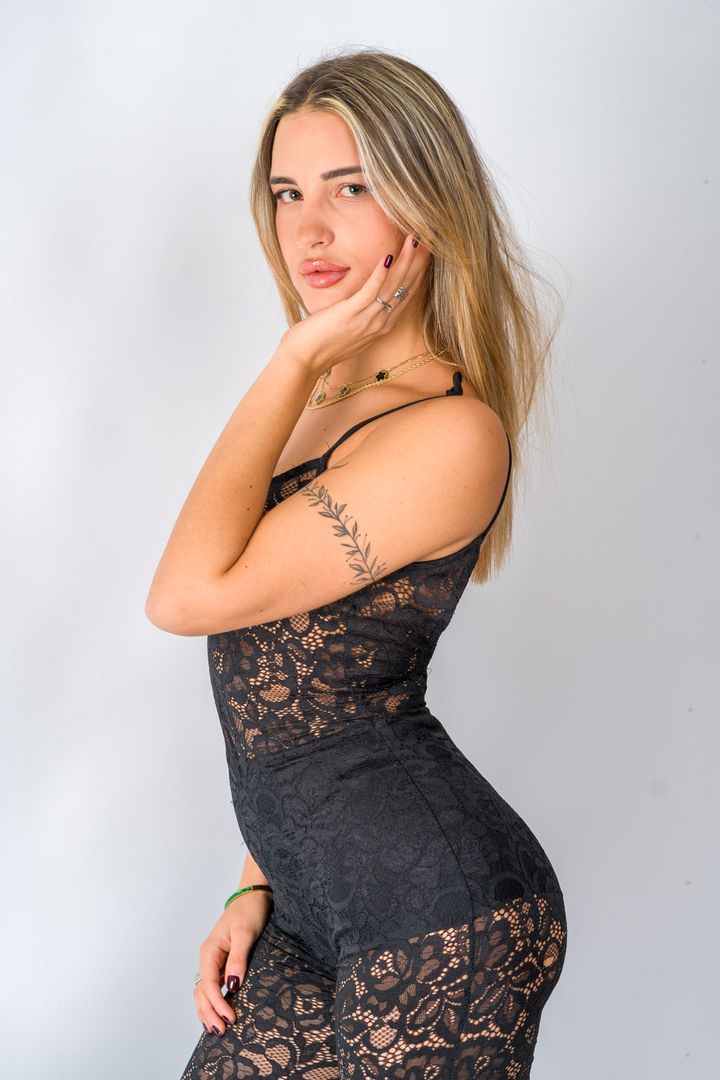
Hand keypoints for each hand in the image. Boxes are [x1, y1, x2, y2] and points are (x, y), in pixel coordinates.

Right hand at [194, 890, 272, 1035]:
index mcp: (210, 950)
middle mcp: (208, 957)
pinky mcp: (222, 961)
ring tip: (215, 1029)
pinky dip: (212, 1000)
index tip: (229, 1018)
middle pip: (202, 991)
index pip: (209, 984)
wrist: (253, 897)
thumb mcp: (245, 933)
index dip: (217, 1003)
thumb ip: (238, 959)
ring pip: (204, 991)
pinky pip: (212, 985)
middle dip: (209, 1012)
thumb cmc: (249, 911)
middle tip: (221, 1031)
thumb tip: (232, 986)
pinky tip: (216, 1012)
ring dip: (208, 1009)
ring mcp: (213, 960)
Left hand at [281, 231, 432, 376]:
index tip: (425, 252)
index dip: (418, 272)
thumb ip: (361, 315)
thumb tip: (361, 300)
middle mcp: (379, 323)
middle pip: (405, 288)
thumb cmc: (321, 345)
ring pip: (392, 286)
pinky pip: (369, 292)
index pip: (406, 295)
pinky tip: (387, 257)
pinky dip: (379, 274)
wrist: (304, 361)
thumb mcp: (349, 329)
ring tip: (414, 240)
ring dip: (405, 261)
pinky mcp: (349, 314)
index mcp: (381, 326)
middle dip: (418, 262)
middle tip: (429, 238)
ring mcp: (366, 320)